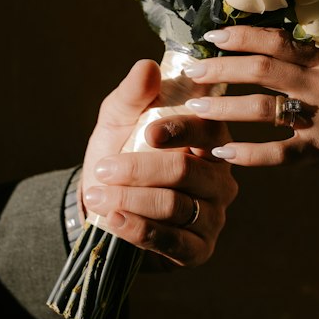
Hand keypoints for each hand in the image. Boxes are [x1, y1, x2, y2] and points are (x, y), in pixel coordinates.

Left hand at [80, 59, 238, 266]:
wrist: (101, 207)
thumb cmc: (118, 155)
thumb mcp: (117, 122)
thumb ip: (131, 96)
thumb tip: (147, 67)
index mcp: (210, 140)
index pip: (208, 129)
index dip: (180, 129)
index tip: (148, 132)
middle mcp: (220, 178)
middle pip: (186, 169)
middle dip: (139, 170)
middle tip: (103, 169)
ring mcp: (212, 216)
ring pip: (175, 204)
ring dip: (131, 199)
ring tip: (98, 194)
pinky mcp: (198, 251)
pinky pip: (173, 241)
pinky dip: (140, 229)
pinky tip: (115, 220)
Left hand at [181, 27, 318, 188]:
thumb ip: (309, 62)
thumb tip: (265, 50)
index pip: (276, 40)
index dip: (240, 36)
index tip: (210, 36)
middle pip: (262, 69)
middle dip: (221, 68)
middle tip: (192, 70)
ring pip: (263, 109)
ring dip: (225, 107)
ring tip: (197, 107)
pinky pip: (276, 152)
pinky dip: (246, 152)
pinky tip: (222, 151)